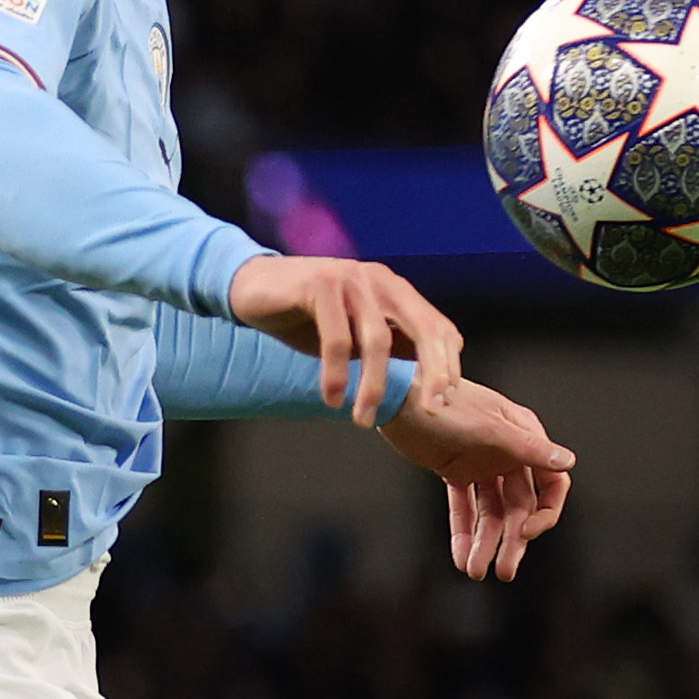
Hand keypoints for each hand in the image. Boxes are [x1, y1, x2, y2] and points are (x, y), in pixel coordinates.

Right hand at [227, 253, 458, 424]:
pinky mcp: (320, 284)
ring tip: (362, 419)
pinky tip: (331, 398)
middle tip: (431, 410)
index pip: (437, 327)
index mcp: (394, 291)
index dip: (447, 364)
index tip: (444, 400)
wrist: (251, 286)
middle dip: (432, 372)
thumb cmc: (304, 315)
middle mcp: (379, 280)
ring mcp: (351, 279)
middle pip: (422, 329)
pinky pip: (336, 338)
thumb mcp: (352, 334)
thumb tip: (421, 380)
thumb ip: (385, 347)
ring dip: (373, 386)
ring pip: (377, 340)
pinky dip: (336, 373)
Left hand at [379, 372, 576, 582]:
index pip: (551, 484)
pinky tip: (460, 556)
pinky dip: (463, 531)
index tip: (527, 533)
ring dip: (485, 541)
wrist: (397, 399)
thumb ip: (528, 449)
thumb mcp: (489, 430)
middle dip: (511, 540)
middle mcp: (508, 452)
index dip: (544, 513)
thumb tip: (568, 461)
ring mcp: (482, 463)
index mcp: (524, 437)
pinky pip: (464, 506)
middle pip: (519, 506)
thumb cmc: (445, 405)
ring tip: (474, 571)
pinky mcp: (456, 470)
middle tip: (503, 572)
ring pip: (491, 511)